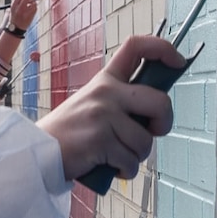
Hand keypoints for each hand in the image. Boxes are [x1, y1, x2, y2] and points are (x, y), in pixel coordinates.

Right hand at [7, 0, 36, 30]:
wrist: (16, 29)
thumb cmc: (14, 18)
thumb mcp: (11, 9)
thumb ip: (17, 2)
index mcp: (13, 6)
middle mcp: (19, 9)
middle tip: (28, 1)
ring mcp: (25, 13)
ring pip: (32, 2)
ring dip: (32, 3)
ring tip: (29, 7)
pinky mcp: (31, 16)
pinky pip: (35, 7)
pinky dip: (34, 7)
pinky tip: (31, 11)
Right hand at [36, 35, 179, 180]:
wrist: (38, 154)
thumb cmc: (70, 134)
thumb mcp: (92, 105)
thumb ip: (121, 103)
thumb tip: (157, 113)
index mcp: (104, 80)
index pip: (136, 46)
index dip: (164, 49)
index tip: (178, 61)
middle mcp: (105, 92)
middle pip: (159, 101)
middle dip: (164, 122)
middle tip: (154, 132)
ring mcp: (102, 115)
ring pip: (145, 141)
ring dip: (136, 156)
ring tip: (116, 156)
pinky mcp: (99, 140)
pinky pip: (130, 162)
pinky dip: (125, 171)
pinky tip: (110, 167)